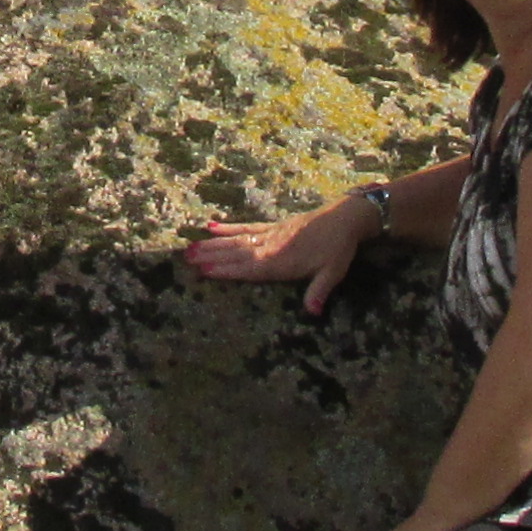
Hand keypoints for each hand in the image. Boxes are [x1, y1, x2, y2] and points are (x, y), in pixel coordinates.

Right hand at [185, 199, 376, 316]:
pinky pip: (247, 227)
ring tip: (191, 246)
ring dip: (213, 243)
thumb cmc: (338, 249)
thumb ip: (319, 291)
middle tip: (186, 258)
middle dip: (211, 256)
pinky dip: (229, 227)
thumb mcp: (333, 272)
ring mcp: (270, 234)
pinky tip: (212, 225)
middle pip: (237, 252)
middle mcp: (271, 246)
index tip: (205, 271)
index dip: (228, 270)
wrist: (345, 218)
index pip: (250, 267)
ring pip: (237, 240)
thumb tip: (313, 312)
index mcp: (283, 261)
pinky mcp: (273, 226)